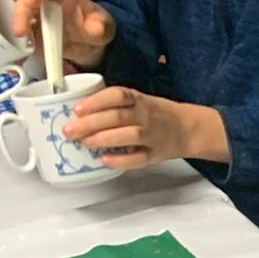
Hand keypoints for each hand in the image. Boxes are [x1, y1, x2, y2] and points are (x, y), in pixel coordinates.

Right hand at [12, 0, 113, 63]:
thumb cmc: (95, 25)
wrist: (91, 44)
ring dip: (15, 33)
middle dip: (20, 16)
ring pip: (16, 21)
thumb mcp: (103, 24)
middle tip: (20, 32)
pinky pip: (19, 40)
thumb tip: (97, 29)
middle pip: (23, 3)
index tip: (30, 0)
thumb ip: (101, 25)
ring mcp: (33, 21)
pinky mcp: (30, 37)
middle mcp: (41, 5)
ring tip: (22, 47)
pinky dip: (17, 48)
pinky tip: (19, 58)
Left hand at [63, 86, 222, 168]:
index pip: (118, 96)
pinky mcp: (156, 154)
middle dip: (91, 123)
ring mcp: (153, 135)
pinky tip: (105, 161)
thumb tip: (77, 114)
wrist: (188, 129)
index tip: (77, 109)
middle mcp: (146, 116)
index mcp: (139, 100)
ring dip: (105, 139)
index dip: (97, 102)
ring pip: (129, 135)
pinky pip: (139, 158)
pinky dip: (122, 160)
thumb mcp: (138, 102)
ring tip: (86, 143)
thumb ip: (113, 105)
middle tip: (69, 131)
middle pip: (118, 116)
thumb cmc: (155, 115)